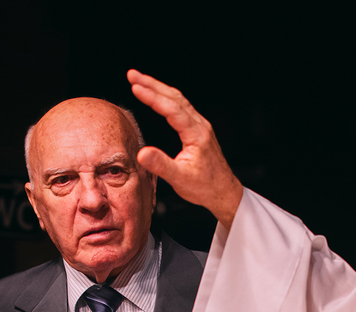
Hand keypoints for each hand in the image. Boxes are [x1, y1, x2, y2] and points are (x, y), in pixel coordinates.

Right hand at [126, 69, 243, 228]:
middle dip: (152, 84)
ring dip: (158, 88)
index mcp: (196, 134)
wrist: (223, 192)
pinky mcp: (197, 129)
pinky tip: (158, 96)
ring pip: (178, 99)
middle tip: (132, 75)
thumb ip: (160, 165)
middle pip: (174, 97)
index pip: (172, 109)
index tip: (135, 87)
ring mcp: (200, 126)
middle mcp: (199, 126)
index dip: (152, 97)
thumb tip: (142, 153)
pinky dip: (166, 97)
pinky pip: (181, 107)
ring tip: (139, 80)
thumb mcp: (180, 179)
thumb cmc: (205, 187)